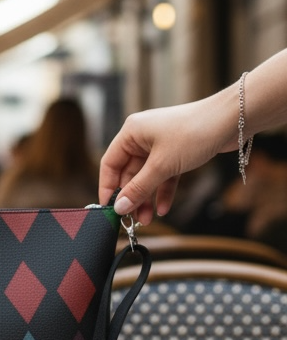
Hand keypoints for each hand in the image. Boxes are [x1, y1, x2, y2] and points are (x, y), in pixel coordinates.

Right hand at [99, 94, 235, 223]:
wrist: (230, 120)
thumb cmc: (193, 132)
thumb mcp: (162, 166)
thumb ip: (139, 188)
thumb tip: (119, 207)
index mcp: (131, 132)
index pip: (110, 163)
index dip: (108, 187)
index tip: (109, 209)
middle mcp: (142, 137)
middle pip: (129, 172)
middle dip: (132, 196)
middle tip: (133, 219)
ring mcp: (160, 145)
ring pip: (147, 176)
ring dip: (147, 197)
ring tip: (147, 219)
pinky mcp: (177, 152)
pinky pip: (164, 175)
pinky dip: (163, 190)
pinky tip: (164, 208)